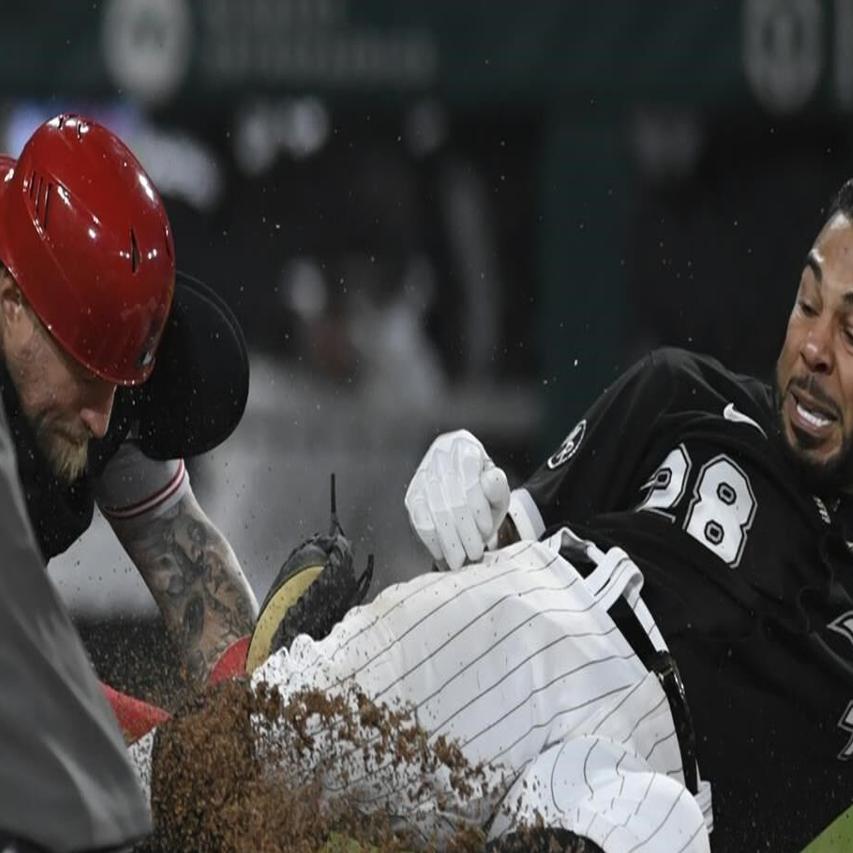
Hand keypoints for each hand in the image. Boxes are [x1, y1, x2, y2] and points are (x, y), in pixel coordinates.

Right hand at [405, 429, 509, 569]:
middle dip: (464, 531)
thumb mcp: (498, 488)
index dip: (477, 507)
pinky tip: (441, 552)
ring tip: (459, 559)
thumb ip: (497, 485)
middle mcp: (440, 455)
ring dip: (448, 539)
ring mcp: (423, 474)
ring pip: (434, 510)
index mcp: (463, 446)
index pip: (469, 478)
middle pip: (451, 497)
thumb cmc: (484, 490)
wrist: (467, 491)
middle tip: (474, 553)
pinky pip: (419, 519)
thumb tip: (490, 480)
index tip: (486, 530)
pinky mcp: (413, 494)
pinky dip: (431, 539)